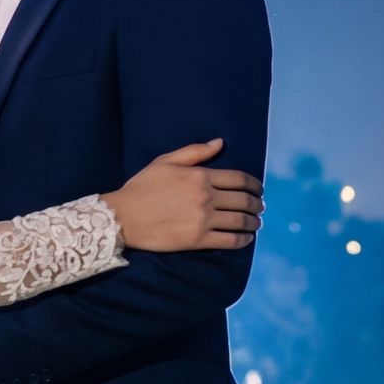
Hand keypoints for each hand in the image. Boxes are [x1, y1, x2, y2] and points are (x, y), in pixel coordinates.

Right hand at [106, 139, 263, 252]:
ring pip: (240, 221)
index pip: (239, 179)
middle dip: (257, 204)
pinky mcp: (198, 240)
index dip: (254, 184)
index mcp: (200, 175)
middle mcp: (205, 196)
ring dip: (254, 223)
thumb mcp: (165, 161)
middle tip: (260, 208)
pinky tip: (246, 238)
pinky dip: (243, 240)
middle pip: (243, 200)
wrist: (124, 216)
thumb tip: (220, 142)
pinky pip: (229, 240)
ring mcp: (203, 219)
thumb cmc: (142, 187)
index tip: (259, 190)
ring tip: (256, 223)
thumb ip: (195, 152)